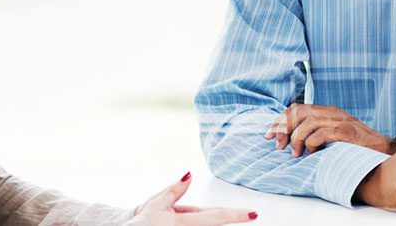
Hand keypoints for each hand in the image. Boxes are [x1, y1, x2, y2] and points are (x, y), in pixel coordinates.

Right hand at [135, 172, 256, 224]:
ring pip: (208, 225)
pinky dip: (205, 221)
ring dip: (215, 219)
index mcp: (182, 222)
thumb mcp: (157, 201)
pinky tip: (203, 216)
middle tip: (248, 214)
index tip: (253, 214)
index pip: (215, 217)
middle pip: (215, 222)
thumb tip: (189, 174)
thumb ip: (175, 190)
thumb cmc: (142, 219)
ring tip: (213, 211)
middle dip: (230, 217)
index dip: (236, 215)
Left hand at [264, 104, 395, 156]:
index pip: (297, 108)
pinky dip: (312, 143)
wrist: (384, 152)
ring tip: (296, 154)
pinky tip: (311, 154)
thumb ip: (316, 135)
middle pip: (299, 112)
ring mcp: (341, 121)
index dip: (280, 121)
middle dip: (283, 128)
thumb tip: (289, 143)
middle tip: (278, 146)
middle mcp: (333, 113)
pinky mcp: (348, 132)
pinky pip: (322, 133)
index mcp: (328, 112)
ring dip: (297, 138)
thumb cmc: (356, 149)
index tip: (269, 136)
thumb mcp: (333, 138)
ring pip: (308, 121)